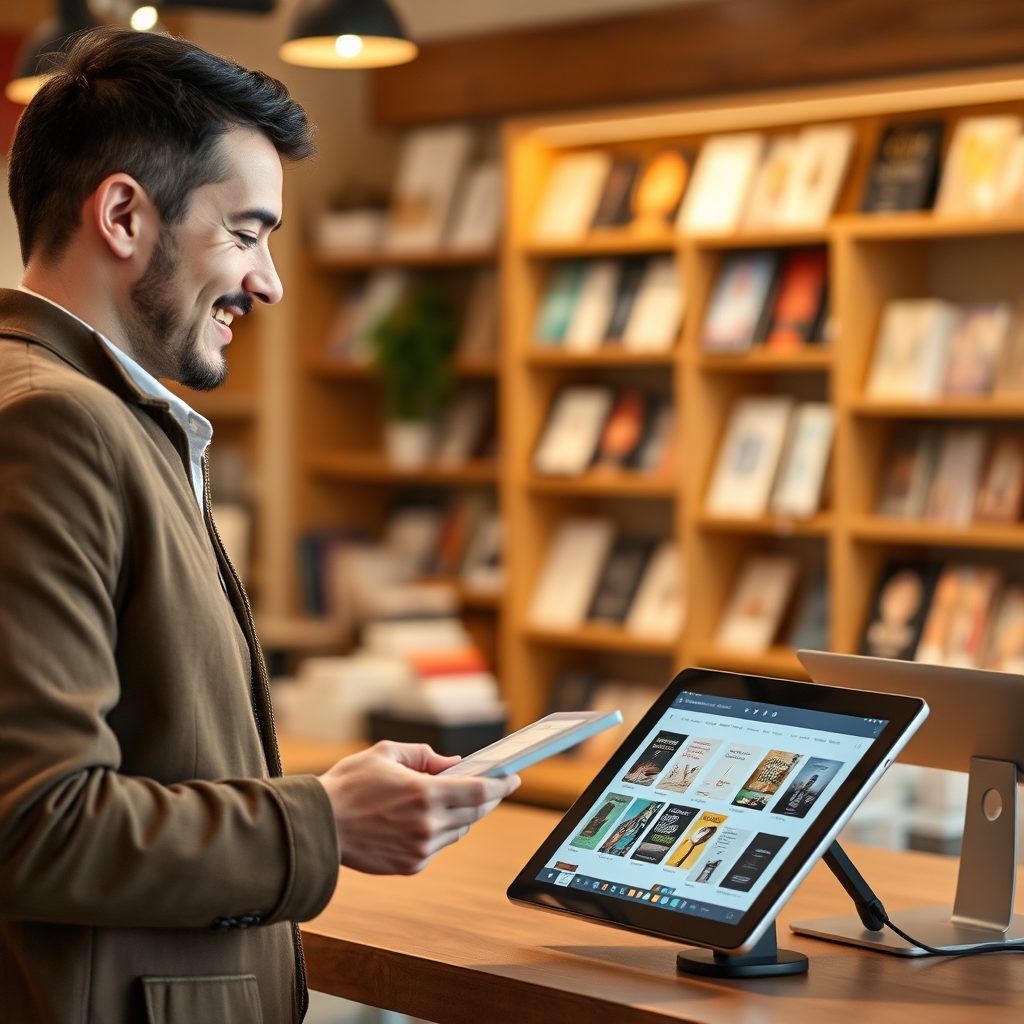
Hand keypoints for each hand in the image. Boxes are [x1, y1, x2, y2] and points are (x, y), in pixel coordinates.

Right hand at [316, 741, 519, 874]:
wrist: (318, 826)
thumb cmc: (349, 786)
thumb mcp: (387, 754)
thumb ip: (425, 756)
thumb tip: (453, 764)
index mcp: (424, 794)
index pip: (479, 792)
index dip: (501, 785)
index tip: (513, 778)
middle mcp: (427, 825)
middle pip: (475, 814)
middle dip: (486, 798)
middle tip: (491, 786)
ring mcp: (420, 849)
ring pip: (458, 831)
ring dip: (461, 815)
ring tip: (452, 799)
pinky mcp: (411, 865)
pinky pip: (438, 846)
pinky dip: (440, 831)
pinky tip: (424, 819)